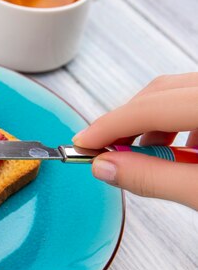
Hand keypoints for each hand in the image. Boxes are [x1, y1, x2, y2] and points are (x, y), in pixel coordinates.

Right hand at [73, 73, 197, 208]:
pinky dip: (178, 124)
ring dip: (153, 125)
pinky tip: (180, 151)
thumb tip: (106, 166)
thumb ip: (153, 178)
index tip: (82, 145)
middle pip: (160, 92)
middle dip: (127, 124)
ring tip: (147, 159)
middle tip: (105, 153)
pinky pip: (194, 100)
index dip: (109, 127)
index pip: (149, 108)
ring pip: (176, 93)